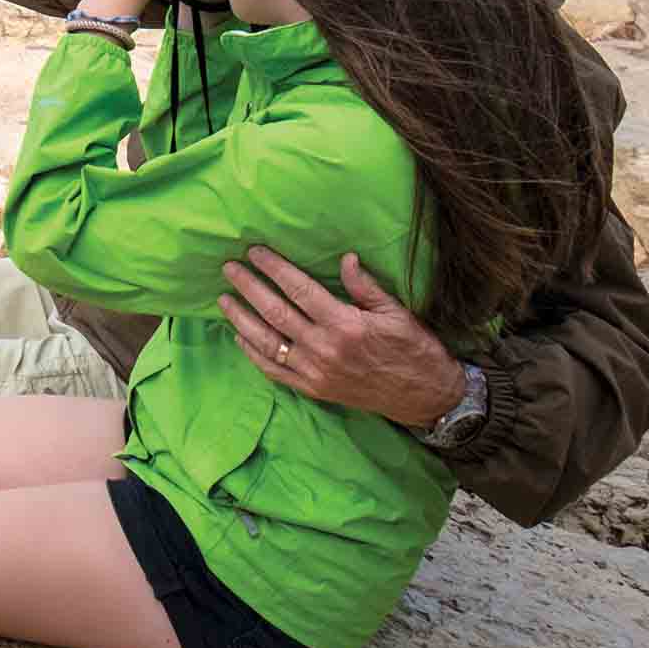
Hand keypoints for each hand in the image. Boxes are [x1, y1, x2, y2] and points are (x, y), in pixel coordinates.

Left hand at [217, 248, 470, 428]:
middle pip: (275, 312)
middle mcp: (324, 348)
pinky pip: (273, 371)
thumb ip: (365, 286)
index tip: (255, 252)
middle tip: (229, 268)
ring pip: (266, 342)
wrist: (425, 396)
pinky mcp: (313, 390)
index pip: (299, 290)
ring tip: (224, 299)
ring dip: (241, 319)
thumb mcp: (396, 312)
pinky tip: (239, 337)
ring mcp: (315, 372)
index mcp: (345, 324)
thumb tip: (345, 258)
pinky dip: (252, 354)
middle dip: (249, 287)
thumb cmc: (413, 349)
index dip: (274, 269)